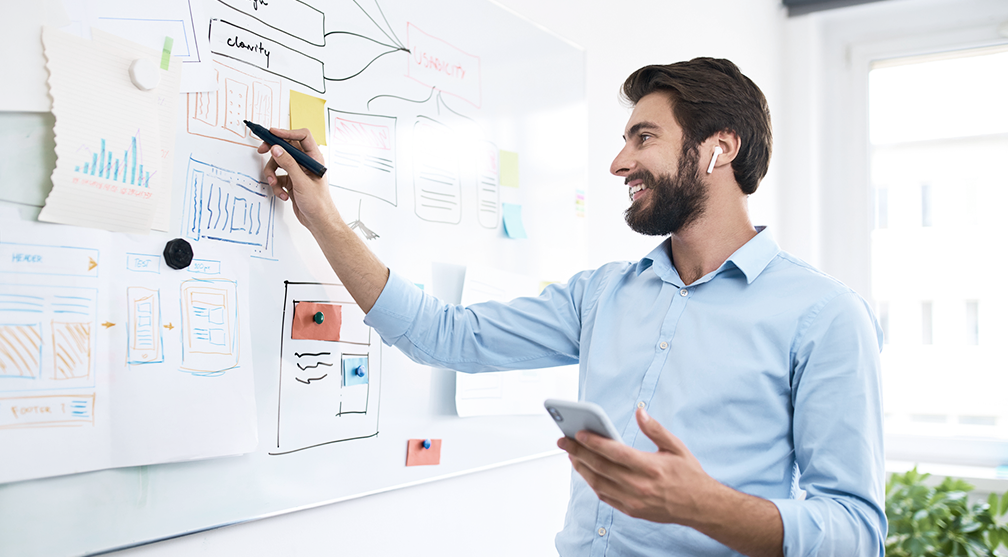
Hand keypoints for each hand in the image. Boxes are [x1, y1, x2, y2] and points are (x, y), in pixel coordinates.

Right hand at [256, 128, 338, 231]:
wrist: (318, 221)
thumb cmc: (318, 203)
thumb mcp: (301, 182)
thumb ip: (288, 164)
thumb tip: (277, 149)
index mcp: (314, 158)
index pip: (302, 136)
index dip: (287, 132)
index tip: (272, 133)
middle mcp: (305, 163)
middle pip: (286, 148)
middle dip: (273, 151)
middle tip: (262, 150)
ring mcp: (297, 172)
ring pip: (278, 163)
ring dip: (273, 173)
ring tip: (275, 184)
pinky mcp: (291, 181)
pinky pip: (278, 177)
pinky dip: (276, 185)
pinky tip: (282, 194)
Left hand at [557, 408, 715, 525]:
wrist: (700, 507)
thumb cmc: (689, 475)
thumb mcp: (676, 448)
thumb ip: (655, 429)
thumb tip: (640, 412)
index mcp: (651, 467)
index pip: (615, 453)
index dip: (594, 442)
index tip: (579, 433)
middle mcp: (640, 486)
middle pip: (601, 467)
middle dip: (578, 452)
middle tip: (564, 441)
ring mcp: (634, 501)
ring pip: (598, 483)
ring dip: (581, 468)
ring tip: (572, 454)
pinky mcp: (631, 511)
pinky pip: (605, 496)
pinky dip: (592, 483)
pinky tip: (586, 471)